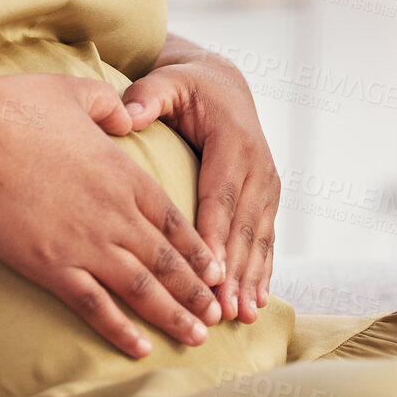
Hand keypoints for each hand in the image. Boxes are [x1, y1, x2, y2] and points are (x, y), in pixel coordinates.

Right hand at [0, 72, 225, 358]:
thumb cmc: (10, 109)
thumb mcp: (71, 91)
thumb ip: (108, 104)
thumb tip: (127, 115)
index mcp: (122, 174)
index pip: (175, 220)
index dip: (199, 250)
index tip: (218, 271)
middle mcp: (114, 213)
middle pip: (168, 261)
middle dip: (198, 292)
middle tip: (217, 315)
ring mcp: (85, 243)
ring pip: (143, 289)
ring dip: (174, 316)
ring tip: (196, 337)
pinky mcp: (51, 266)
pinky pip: (95, 306)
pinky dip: (121, 330)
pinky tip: (140, 348)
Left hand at [121, 34, 279, 324]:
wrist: (223, 83)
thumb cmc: (186, 85)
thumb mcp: (165, 82)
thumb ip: (146, 97)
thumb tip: (127, 115)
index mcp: (233, 141)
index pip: (221, 195)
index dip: (216, 235)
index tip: (206, 273)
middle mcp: (258, 165)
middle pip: (243, 225)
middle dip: (234, 271)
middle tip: (220, 309)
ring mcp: (267, 184)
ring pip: (258, 238)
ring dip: (251, 279)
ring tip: (240, 315)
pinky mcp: (268, 198)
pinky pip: (266, 238)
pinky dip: (262, 271)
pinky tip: (255, 302)